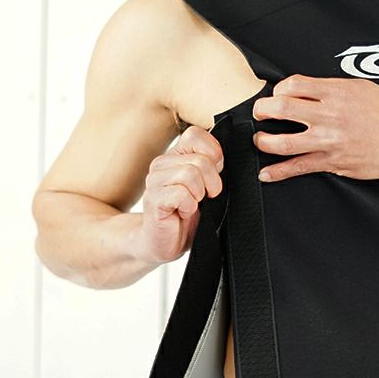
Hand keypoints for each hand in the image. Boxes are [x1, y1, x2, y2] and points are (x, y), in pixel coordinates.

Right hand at [133, 125, 223, 264]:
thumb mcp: (208, 189)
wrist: (165, 243)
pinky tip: (182, 213)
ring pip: (190, 174)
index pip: (196, 134)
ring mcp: (155, 180)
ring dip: (199, 195)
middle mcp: (163, 163)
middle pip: (200, 159)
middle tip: (205, 198)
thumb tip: (226, 157)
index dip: (214, 155)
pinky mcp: (153, 198)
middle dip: (212, 182)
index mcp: (177, 156)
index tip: (214, 176)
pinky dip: (189, 207)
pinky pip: (181, 194)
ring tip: (192, 206)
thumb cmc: (187, 217)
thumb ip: (214, 169)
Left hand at [252, 74, 378, 182]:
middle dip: (263, 110)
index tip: (277, 95)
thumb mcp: (362, 89)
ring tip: (260, 140)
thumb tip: (309, 88)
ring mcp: (328, 140)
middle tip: (260, 114)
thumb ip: (334, 87)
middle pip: (282, 108)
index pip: (293, 85)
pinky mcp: (331, 161)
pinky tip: (266, 174)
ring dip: (264, 141)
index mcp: (336, 93)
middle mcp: (329, 116)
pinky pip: (299, 167)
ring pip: (284, 141)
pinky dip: (279, 172)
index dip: (278, 89)